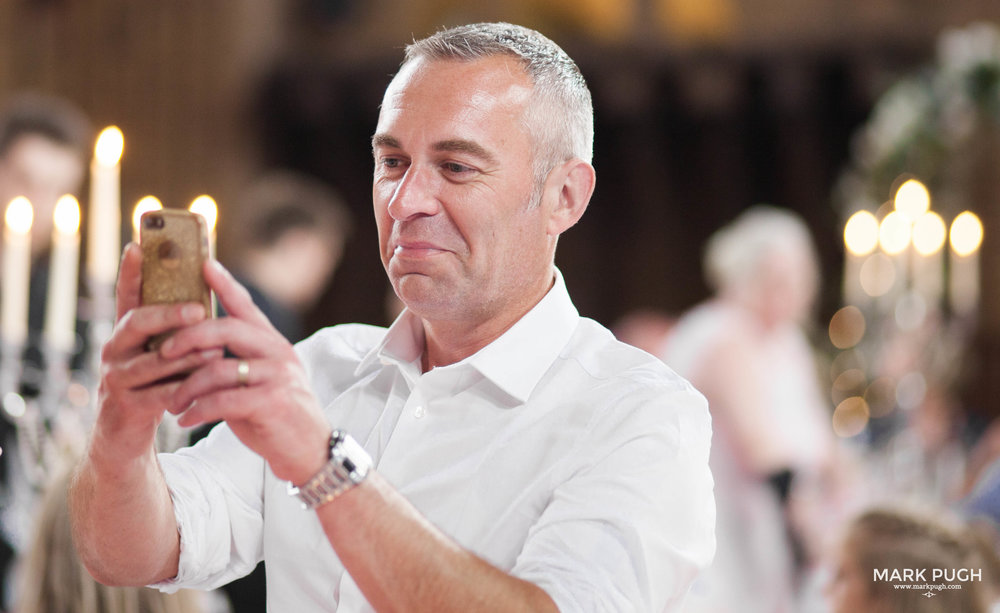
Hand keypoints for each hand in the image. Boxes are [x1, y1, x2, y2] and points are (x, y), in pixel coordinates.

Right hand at [95, 243, 221, 459]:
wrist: (125, 437)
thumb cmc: (155, 387)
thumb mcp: (164, 355)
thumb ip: (177, 331)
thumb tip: (208, 298)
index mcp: (127, 333)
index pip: (126, 295)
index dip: (131, 271)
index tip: (137, 245)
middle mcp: (114, 350)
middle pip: (137, 322)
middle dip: (170, 315)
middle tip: (200, 310)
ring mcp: (115, 378)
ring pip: (154, 361)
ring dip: (187, 357)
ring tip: (216, 354)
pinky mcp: (124, 407)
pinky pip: (159, 394)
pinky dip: (185, 391)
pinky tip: (206, 390)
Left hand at [160, 259, 330, 483]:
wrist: (309, 451)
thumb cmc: (276, 415)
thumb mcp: (259, 381)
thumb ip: (235, 362)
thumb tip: (196, 352)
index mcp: (273, 344)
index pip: (245, 307)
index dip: (225, 284)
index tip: (202, 263)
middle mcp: (278, 353)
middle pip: (227, 329)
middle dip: (189, 337)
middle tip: (163, 351)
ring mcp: (277, 376)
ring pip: (219, 368)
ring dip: (186, 386)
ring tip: (171, 403)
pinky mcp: (272, 402)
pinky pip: (224, 400)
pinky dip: (198, 410)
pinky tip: (184, 420)